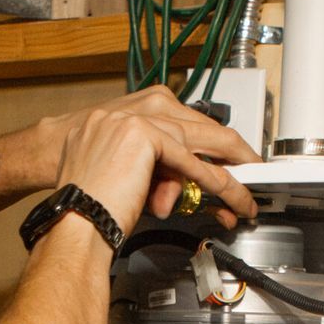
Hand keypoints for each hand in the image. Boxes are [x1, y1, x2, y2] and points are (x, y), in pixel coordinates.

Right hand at [49, 88, 259, 234]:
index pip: (182, 124)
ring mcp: (136, 117)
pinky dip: (214, 180)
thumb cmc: (88, 201)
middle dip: (231, 152)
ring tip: (245, 197)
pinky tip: (231, 194)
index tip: (228, 163)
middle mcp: (132, 108)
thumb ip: (160, 175)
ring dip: (229, 173)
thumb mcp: (131, 180)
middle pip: (197, 125)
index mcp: (126, 112)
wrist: (68, 214)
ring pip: (200, 141)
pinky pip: (191, 159)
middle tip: (254, 171)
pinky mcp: (143, 134)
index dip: (210, 145)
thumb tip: (182, 191)